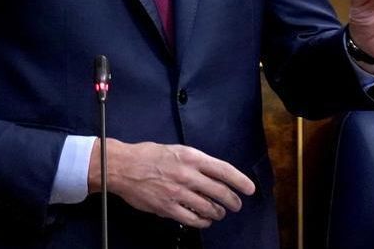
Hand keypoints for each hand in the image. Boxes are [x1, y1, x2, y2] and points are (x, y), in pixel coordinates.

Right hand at [90, 139, 255, 227]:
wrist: (123, 166)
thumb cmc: (149, 155)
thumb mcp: (178, 150)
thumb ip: (196, 162)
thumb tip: (213, 173)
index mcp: (192, 157)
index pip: (224, 170)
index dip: (240, 181)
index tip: (250, 189)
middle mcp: (188, 175)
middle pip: (220, 192)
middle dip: (233, 201)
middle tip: (236, 205)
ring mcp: (178, 193)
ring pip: (208, 208)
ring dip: (218, 212)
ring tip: (220, 213)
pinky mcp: (168, 208)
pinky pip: (192, 219)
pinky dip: (203, 222)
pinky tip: (205, 220)